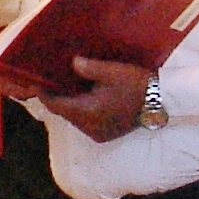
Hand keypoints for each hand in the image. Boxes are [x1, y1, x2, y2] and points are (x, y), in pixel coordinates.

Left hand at [38, 57, 152, 142]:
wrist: (161, 102)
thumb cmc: (137, 84)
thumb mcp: (112, 72)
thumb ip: (89, 68)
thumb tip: (73, 63)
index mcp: (88, 112)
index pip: (56, 106)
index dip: (45, 95)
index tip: (37, 84)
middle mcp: (90, 127)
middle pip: (64, 113)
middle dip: (56, 99)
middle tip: (50, 83)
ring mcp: (98, 133)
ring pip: (74, 120)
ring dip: (70, 106)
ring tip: (66, 89)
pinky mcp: (105, 135)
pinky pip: (85, 124)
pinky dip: (81, 113)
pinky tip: (84, 100)